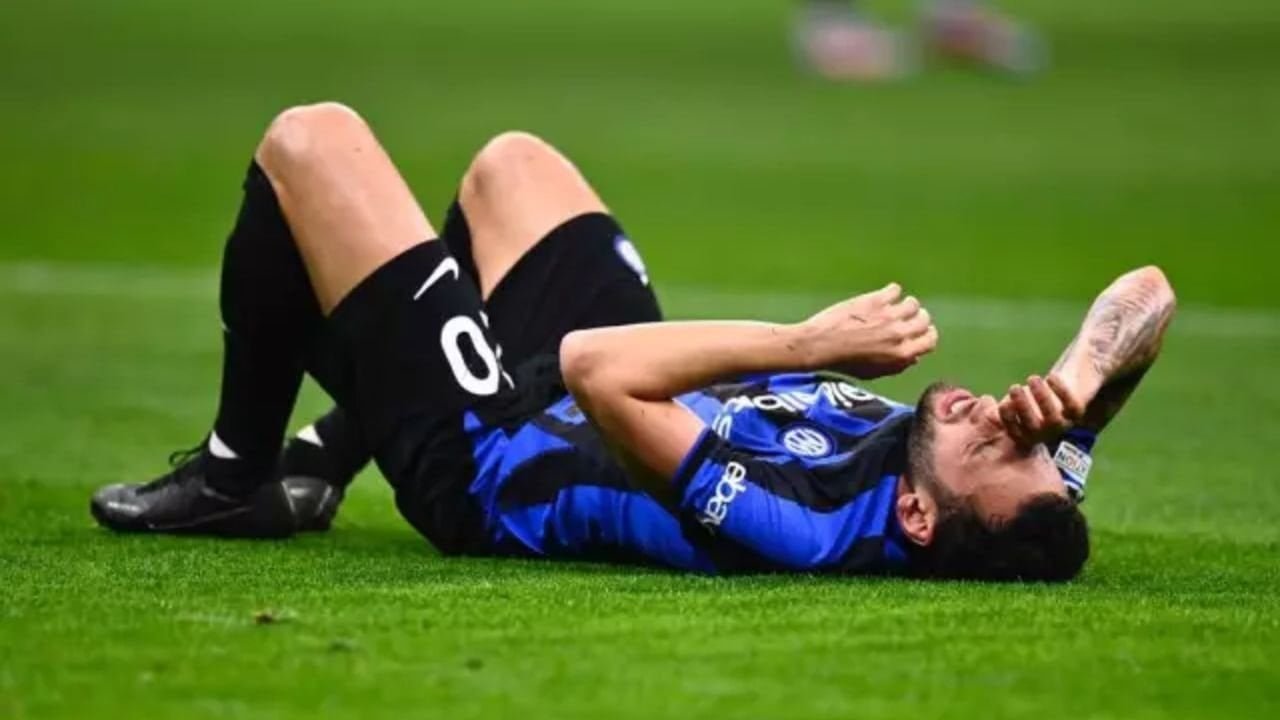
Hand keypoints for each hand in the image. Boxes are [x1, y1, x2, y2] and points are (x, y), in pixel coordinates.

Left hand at [798, 283, 938, 378]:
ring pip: (912, 303)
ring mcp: (888, 316)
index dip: (926, 334)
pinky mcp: (875, 300)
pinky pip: (895, 290)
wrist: (819, 345)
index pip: (930, 340)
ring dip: (905, 304)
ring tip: (893, 306)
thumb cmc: (844, 363)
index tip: (919, 331)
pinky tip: (883, 296)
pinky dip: (892, 291)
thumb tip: (914, 357)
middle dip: (917, 318)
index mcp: (902, 354)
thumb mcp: (873, 373)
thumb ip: (897, 366)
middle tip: (906, 317)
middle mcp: (899, 334)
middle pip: (924, 319)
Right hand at [998, 374, 1086, 447]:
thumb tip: (988, 411)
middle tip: (1014, 387)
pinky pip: (1071, 405)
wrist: (1061, 390)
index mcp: (1026, 435)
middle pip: (1034, 427)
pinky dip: (1062, 391)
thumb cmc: (1030, 400)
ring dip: (1042, 398)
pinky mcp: (1076, 412)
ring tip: (1032, 378)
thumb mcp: (1013, 405)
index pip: (1016, 432)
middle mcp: (1044, 434)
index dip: (1009, 420)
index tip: (1003, 403)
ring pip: (1053, 418)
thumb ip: (1001, 409)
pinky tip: (1051, 376)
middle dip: (1023, 407)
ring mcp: (1061, 424)